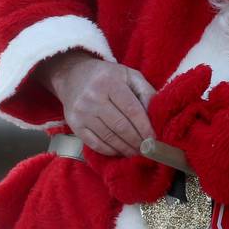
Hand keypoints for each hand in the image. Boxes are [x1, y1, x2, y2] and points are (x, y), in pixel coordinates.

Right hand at [82, 65, 213, 204]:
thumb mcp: (129, 75)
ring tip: (138, 153)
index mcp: (110, 82)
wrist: (72, 75)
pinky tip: (121, 152)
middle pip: (120, 126)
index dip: (144, 126)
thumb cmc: (108, 75)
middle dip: (137, 141)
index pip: (131, 109)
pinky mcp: (74, 125)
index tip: (155, 139)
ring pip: (108, 137)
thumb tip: (156, 114)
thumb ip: (145, 91)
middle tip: (148, 150)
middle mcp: (93, 98)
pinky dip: (110, 150)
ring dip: (125, 148)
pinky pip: (94, 143)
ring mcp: (81, 113)